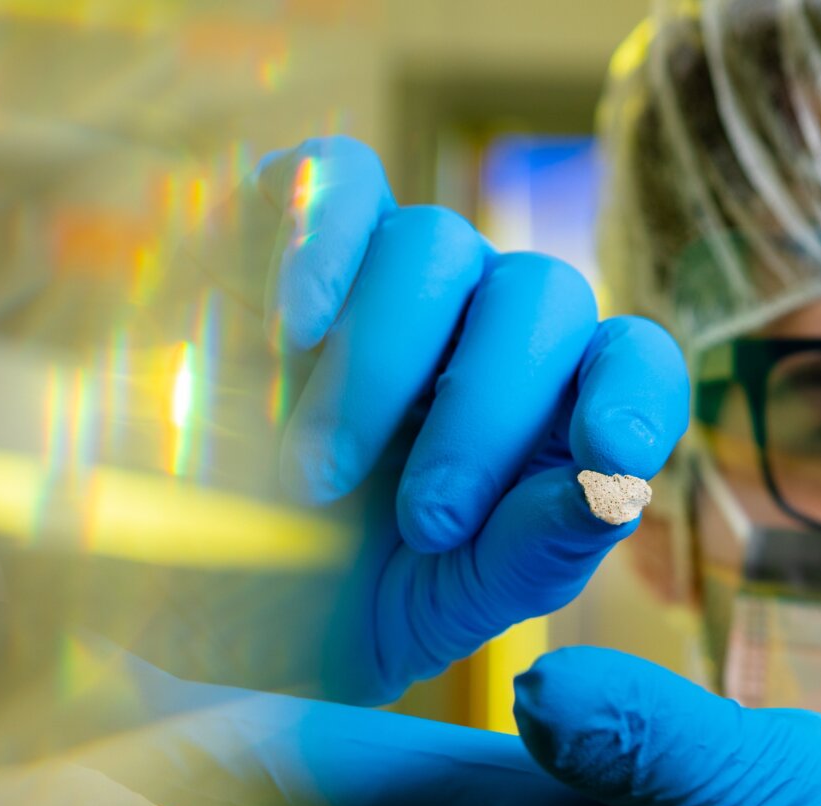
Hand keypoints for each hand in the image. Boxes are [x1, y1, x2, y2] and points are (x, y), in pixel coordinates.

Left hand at [0, 604, 820, 805]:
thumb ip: (665, 749)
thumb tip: (541, 685)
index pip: (273, 759)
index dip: (133, 700)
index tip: (7, 648)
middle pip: (209, 784)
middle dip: (75, 708)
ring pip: (238, 799)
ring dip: (132, 723)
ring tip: (34, 637)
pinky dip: (214, 744)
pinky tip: (193, 686)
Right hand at [40, 136, 688, 704]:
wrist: (183, 594)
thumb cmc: (333, 605)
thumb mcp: (438, 611)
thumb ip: (534, 557)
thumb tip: (614, 491)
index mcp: (554, 414)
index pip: (635, 362)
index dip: (636, 395)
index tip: (612, 455)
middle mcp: (489, 328)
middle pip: (541, 296)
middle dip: (488, 415)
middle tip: (425, 526)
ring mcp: (397, 272)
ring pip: (435, 241)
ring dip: (382, 364)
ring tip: (311, 479)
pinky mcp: (298, 229)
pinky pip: (337, 179)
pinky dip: (318, 239)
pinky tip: (287, 328)